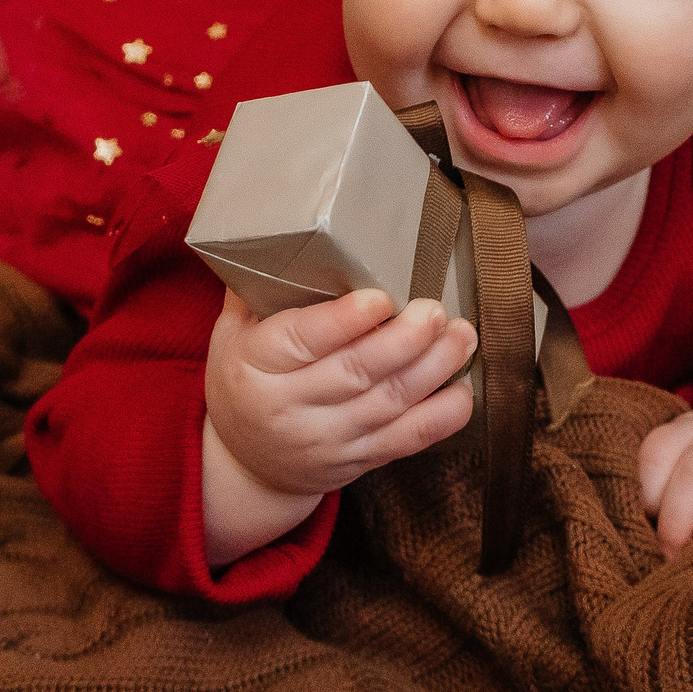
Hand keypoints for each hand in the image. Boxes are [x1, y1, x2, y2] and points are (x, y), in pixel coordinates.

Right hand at [200, 286, 476, 567]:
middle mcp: (291, 407)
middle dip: (404, 340)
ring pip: (389, 403)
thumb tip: (287, 227)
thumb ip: (256, 289)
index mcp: (255, 366)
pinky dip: (442, 415)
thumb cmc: (243, 382)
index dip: (343, 321)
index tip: (380, 298)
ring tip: (461, 335)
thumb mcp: (230, 334)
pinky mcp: (360, 460)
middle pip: (355, 372)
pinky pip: (408, 441)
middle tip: (435, 310)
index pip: (300, 341)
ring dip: (433, 368)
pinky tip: (462, 387)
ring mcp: (328, 439)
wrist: (248, 463)